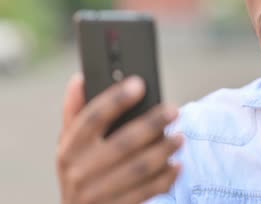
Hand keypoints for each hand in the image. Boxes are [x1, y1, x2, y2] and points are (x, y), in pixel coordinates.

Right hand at [56, 74, 182, 203]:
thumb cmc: (82, 171)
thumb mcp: (71, 146)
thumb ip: (76, 113)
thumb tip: (80, 79)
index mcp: (69, 149)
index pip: (92, 118)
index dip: (116, 99)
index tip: (139, 84)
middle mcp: (79, 172)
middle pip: (123, 142)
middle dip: (152, 124)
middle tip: (174, 110)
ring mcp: (97, 194)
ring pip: (139, 168)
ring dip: (164, 150)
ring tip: (181, 137)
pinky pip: (148, 191)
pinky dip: (166, 177)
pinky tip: (177, 164)